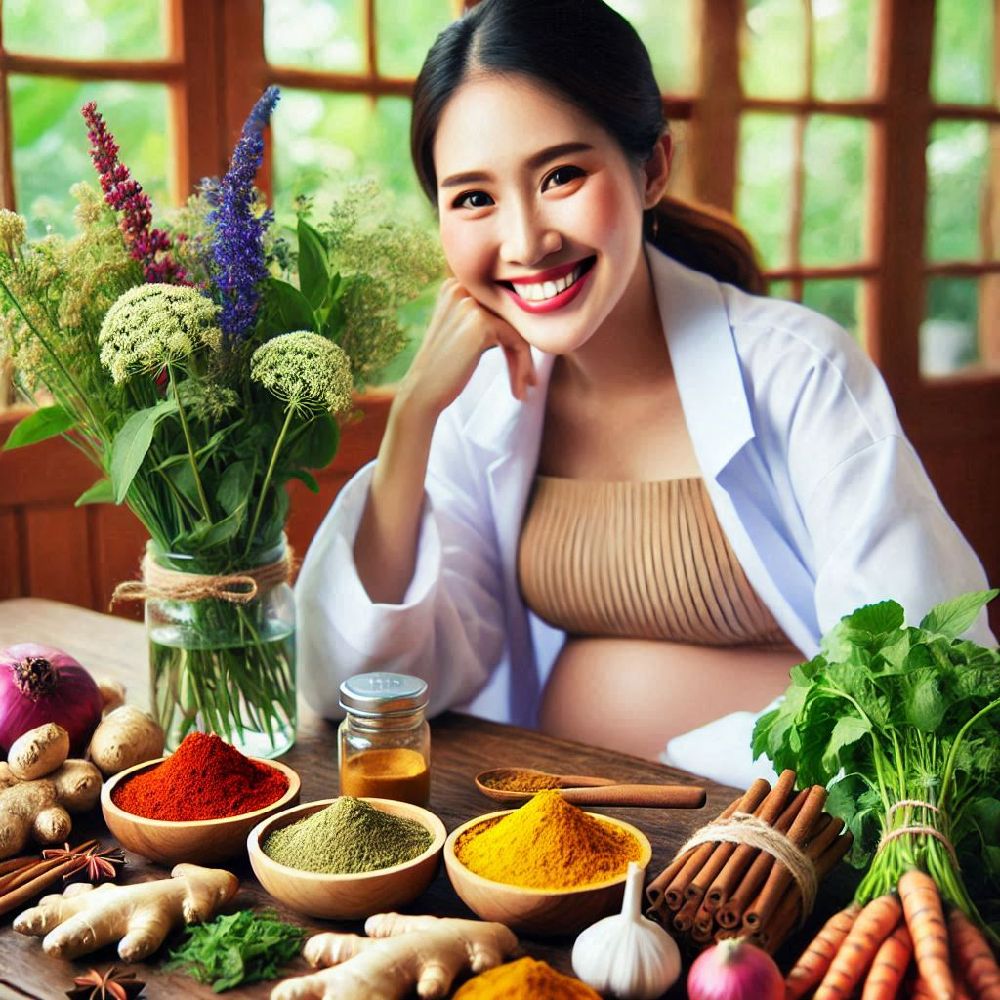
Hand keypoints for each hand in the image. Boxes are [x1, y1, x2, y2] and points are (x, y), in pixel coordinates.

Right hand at [399, 278, 535, 416]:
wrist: (422, 391)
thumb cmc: (444, 366)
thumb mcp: (462, 331)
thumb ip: (485, 317)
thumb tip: (527, 315)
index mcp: (455, 286)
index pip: (500, 305)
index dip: (513, 334)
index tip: (521, 363)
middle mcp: (461, 288)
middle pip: (510, 316)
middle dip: (522, 350)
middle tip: (529, 379)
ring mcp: (470, 304)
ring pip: (518, 329)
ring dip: (525, 362)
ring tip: (526, 387)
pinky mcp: (481, 323)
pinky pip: (518, 342)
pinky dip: (523, 366)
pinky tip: (520, 390)